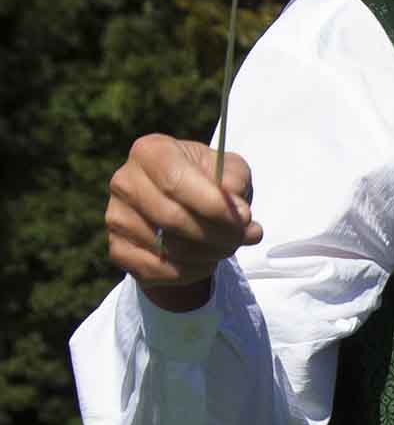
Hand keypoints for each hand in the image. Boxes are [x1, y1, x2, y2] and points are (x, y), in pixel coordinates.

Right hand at [105, 134, 262, 308]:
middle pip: (173, 218)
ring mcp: (116, 217)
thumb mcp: (230, 170)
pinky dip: (192, 272)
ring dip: (210, 254)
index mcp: (150, 152)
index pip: (175, 181)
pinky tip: (206, 260)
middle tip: (244, 237)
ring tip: (228, 246)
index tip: (245, 218)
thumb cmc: (207, 183)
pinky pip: (160, 270)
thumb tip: (238, 210)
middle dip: (218, 234)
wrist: (183, 209)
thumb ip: (237, 181)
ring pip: (169, 249)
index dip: (214, 205)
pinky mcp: (118, 249)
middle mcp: (125, 182)